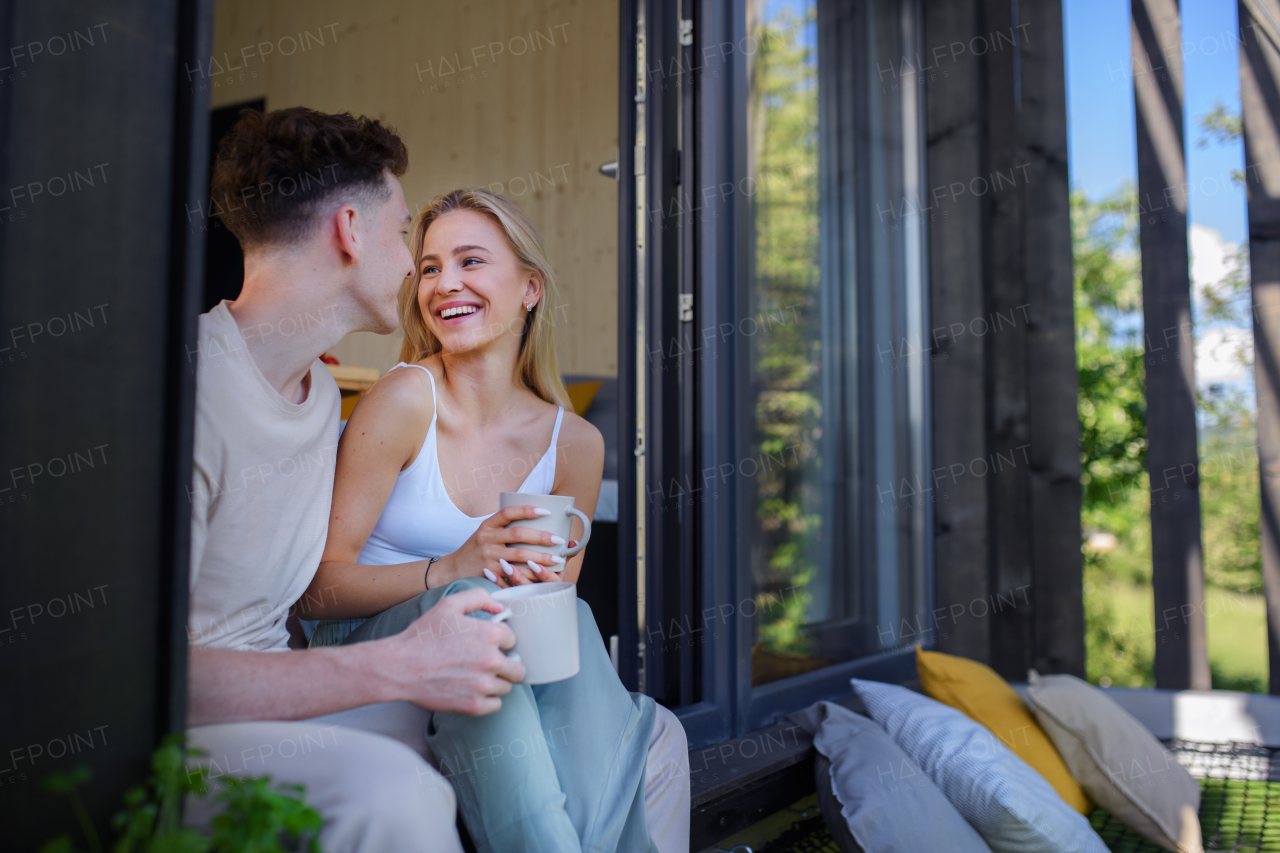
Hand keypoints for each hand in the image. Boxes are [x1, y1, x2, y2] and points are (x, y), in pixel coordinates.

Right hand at [376, 588, 525, 714]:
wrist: (399, 667)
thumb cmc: (423, 636)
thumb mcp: (449, 605)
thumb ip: (479, 598)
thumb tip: (500, 609)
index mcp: (490, 634)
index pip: (513, 640)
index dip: (500, 641)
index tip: (488, 644)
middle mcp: (491, 660)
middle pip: (518, 667)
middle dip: (507, 664)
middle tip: (488, 663)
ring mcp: (483, 685)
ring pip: (507, 686)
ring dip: (496, 682)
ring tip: (476, 676)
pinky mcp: (474, 705)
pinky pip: (496, 705)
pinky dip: (487, 699)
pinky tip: (473, 690)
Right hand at [429, 505, 566, 588]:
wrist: (451, 571)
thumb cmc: (474, 551)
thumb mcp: (484, 534)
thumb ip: (503, 528)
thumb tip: (533, 520)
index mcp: (487, 525)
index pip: (508, 512)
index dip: (527, 510)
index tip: (545, 511)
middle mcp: (487, 538)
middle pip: (518, 534)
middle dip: (542, 537)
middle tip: (560, 540)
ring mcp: (488, 555)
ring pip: (519, 555)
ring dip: (541, 558)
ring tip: (558, 560)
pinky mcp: (489, 572)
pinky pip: (514, 573)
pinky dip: (530, 574)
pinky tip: (543, 575)